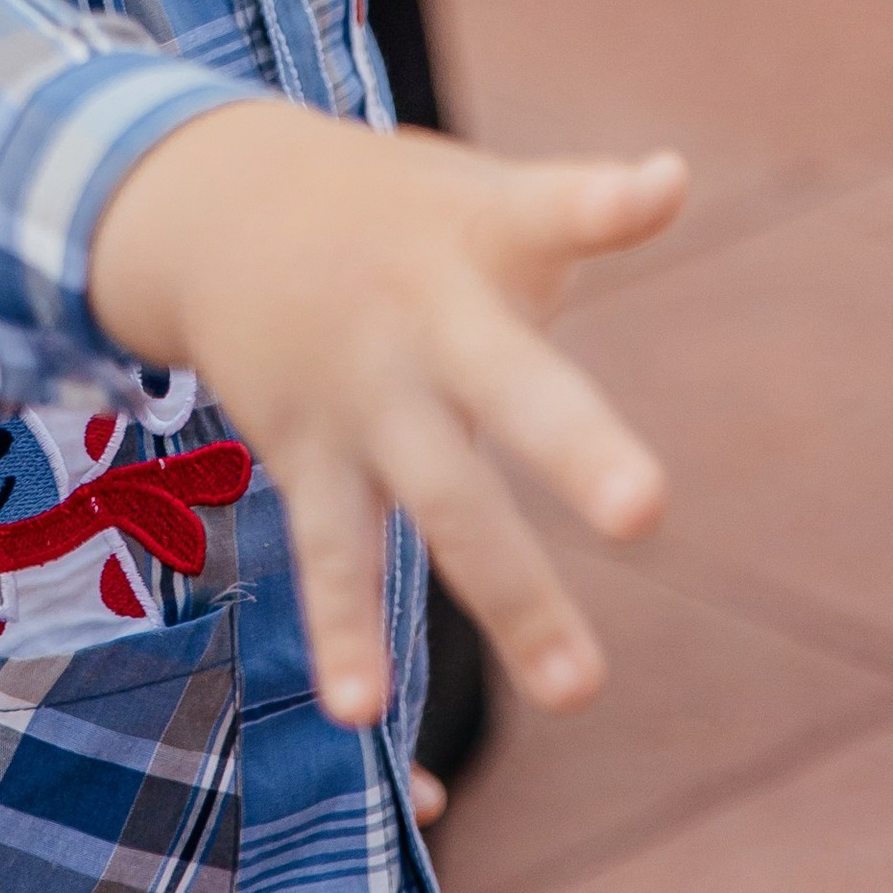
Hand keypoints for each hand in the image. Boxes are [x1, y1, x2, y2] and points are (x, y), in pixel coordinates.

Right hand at [89, 107, 683, 728]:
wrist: (216, 211)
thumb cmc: (394, 214)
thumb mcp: (480, 196)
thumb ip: (581, 207)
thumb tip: (676, 180)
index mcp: (480, 238)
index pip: (555, 212)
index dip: (608, 203)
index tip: (659, 189)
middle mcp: (422, 320)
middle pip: (508, 386)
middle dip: (574, 447)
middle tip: (647, 509)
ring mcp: (363, 396)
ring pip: (442, 501)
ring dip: (510, 593)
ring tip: (579, 689)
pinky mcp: (310, 459)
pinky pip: (333, 556)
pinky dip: (344, 630)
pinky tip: (360, 712)